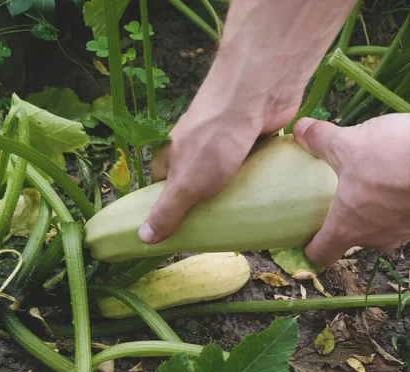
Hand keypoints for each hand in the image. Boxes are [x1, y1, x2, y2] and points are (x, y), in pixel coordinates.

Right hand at [138, 77, 299, 243]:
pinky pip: (252, 163)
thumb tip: (143, 237)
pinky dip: (257, 176)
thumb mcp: (186, 184)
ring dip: (232, 189)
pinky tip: (265, 192)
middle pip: (196, 179)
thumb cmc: (215, 140)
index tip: (178, 230)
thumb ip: (167, 210)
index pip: (162, 183)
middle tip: (215, 226)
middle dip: (204, 201)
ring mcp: (226, 139)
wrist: (256, 95)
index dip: (168, 206)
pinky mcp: (253, 135)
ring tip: (242, 215)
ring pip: (226, 172)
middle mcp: (197, 144)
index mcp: (174, 152)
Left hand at [292, 114, 409, 265]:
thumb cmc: (393, 159)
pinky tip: (402, 170)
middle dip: (344, 219)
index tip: (304, 240)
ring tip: (370, 178)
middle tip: (336, 195)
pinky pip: (406, 211)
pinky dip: (399, 197)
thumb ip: (320, 139)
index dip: (310, 249)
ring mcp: (407, 231)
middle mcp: (377, 238)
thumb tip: (299, 129)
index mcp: (348, 228)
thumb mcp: (348, 143)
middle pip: (352, 237)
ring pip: (381, 224)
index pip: (321, 254)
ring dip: (374, 207)